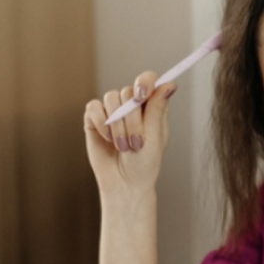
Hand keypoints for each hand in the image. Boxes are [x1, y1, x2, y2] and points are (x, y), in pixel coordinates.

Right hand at [83, 72, 176, 195]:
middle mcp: (132, 105)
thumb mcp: (155, 136)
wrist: (125, 183)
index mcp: (151, 107)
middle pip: (128, 92)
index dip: (145, 81)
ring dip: (118, 125)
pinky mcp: (95, 119)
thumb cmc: (145, 163)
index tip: (142, 94)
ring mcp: (113, 111)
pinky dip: (101, 123)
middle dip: (132, 120)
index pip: (148, 80)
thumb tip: (169, 84)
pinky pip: (94, 108)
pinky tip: (108, 139)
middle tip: (136, 143)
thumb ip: (158, 109)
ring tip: (123, 146)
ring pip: (111, 98)